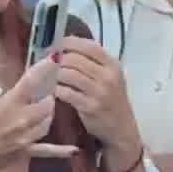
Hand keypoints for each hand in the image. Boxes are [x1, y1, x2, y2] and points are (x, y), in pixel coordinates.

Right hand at [0, 55, 65, 171]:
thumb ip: (9, 99)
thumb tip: (24, 90)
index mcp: (8, 105)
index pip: (30, 83)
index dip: (44, 70)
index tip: (54, 59)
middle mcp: (20, 121)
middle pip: (46, 105)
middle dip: (48, 96)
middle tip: (47, 90)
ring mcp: (25, 139)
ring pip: (47, 123)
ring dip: (48, 114)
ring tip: (44, 108)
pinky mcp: (26, 153)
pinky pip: (47, 151)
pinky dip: (61, 151)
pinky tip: (74, 150)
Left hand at [49, 34, 143, 167]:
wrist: (121, 128)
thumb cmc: (112, 99)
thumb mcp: (111, 77)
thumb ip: (94, 61)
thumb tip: (69, 43)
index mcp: (113, 65)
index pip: (88, 46)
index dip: (69, 43)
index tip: (58, 45)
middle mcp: (108, 76)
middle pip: (74, 59)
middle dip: (59, 60)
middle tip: (51, 63)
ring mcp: (99, 92)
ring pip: (68, 74)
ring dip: (56, 74)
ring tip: (53, 77)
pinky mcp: (89, 107)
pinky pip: (66, 92)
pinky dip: (58, 90)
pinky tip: (56, 91)